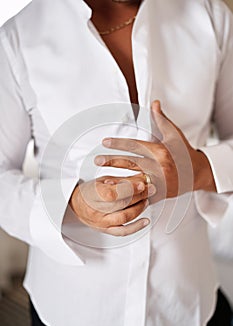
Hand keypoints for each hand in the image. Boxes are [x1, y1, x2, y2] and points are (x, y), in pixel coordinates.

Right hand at [70, 175, 155, 235]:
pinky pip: (123, 231)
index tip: (142, 183)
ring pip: (125, 217)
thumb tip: (140, 178)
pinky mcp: (106, 230)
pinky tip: (146, 221)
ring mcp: (101, 222)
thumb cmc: (89, 191)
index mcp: (93, 194)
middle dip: (140, 195)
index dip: (130, 188)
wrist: (75, 206)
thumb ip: (121, 180)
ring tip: (146, 200)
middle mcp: (97, 210)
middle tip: (151, 188)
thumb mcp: (102, 180)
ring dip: (139, 208)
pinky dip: (136, 227)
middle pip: (122, 204)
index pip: (114, 193)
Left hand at [94, 101, 215, 202]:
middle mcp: (160, 167)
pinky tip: (115, 196)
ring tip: (101, 182)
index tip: (104, 142)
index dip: (119, 144)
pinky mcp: (159, 195)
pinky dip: (128, 196)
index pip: (136, 145)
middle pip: (131, 163)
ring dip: (117, 182)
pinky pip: (140, 196)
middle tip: (97, 160)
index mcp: (161, 151)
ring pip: (134, 182)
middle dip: (112, 162)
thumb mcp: (174, 134)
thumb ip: (161, 120)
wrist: (197, 173)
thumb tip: (154, 102)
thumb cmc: (183, 152)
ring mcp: (160, 183)